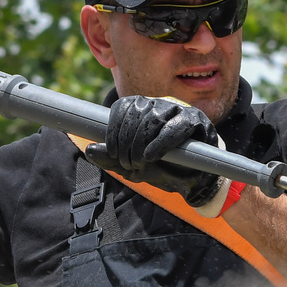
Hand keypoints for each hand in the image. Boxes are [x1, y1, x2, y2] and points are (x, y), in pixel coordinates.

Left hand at [86, 95, 223, 208]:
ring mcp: (179, 110)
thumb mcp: (133, 167)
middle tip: (127, 164)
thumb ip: (111, 159)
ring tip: (139, 163)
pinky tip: (152, 156)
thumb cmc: (164, 170)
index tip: (112, 152)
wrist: (195, 182)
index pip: (123, 106)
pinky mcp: (196, 120)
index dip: (113, 128)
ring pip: (153, 118)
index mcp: (144, 109)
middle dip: (126, 141)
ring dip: (141, 143)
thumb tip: (90, 149)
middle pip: (136, 113)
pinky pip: (176, 126)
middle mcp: (160, 104)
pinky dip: (161, 142)